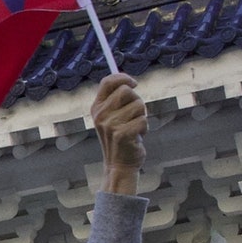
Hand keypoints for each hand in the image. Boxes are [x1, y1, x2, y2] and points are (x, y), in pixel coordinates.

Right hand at [90, 73, 146, 193]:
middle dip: (136, 101)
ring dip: (141, 116)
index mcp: (96, 108)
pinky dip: (144, 128)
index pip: (108, 82)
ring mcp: (110, 125)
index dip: (123, 77)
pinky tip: (137, 137)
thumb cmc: (120, 137)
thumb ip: (116, 99)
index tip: (134, 83)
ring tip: (134, 128)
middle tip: (134, 115)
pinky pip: (143, 120)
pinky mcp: (122, 135)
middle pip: (126, 91)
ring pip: (138, 105)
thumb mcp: (112, 116)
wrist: (119, 164)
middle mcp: (100, 115)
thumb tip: (129, 81)